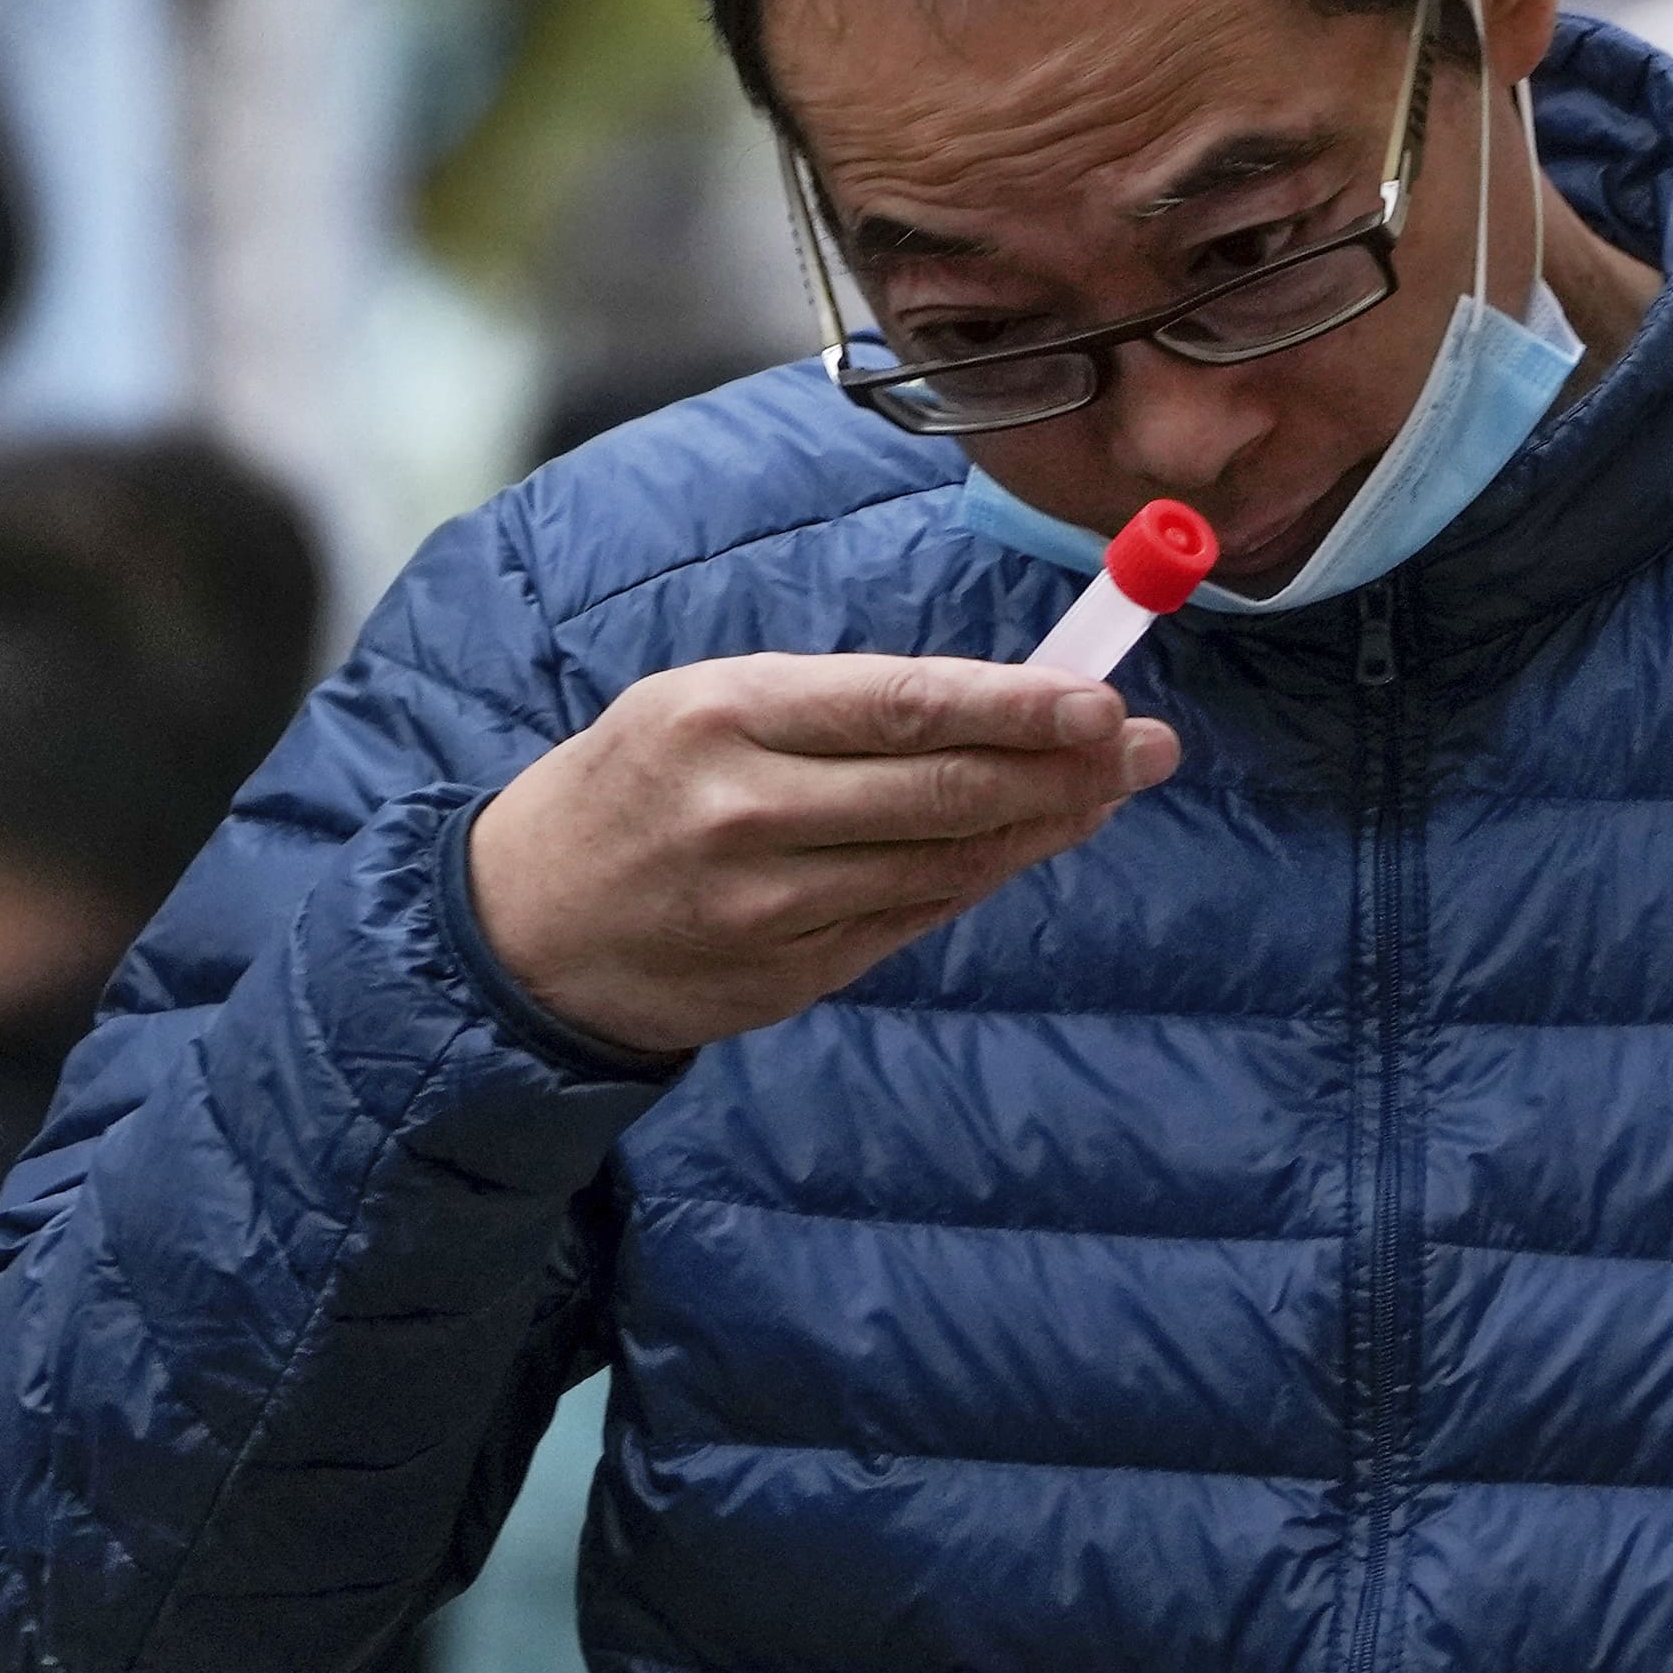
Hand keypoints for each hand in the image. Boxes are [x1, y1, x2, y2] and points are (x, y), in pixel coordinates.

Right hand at [467, 654, 1180, 1059]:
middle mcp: (747, 812)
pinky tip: (1030, 843)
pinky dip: (983, 877)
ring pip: (945, 863)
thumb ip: (845, 705)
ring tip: (1107, 790)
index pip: (901, 704)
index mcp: (724, 716)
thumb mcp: (707, 705)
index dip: (1016, 706)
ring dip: (1042, 827)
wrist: (528, 925)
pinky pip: (916, 917)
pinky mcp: (791, 974)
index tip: (1100, 698)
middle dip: (1062, 769)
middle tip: (1144, 746)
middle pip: (943, 791)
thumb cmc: (639, 786)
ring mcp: (771, 906)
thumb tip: (1004, 702)